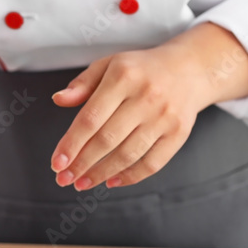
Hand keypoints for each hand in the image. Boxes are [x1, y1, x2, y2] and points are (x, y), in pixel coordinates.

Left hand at [50, 22, 247, 189]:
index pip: (90, 117)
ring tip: (83, 183)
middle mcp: (146, 97)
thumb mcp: (109, 65)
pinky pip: (153, 163)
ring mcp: (165, 117)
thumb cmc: (141, 69)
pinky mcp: (179, 133)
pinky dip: (130, 176)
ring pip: (128, 154)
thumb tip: (58, 99)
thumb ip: (82, 84)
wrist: (190, 68)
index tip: (57, 163)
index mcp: (123, 77)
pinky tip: (112, 181)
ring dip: (101, 173)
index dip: (71, 143)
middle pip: (107, 139)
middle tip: (64, 178)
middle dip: (82, 164)